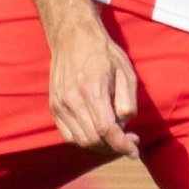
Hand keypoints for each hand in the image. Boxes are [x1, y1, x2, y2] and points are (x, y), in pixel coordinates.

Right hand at [45, 13, 141, 155]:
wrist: (73, 37)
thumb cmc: (104, 53)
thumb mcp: (126, 72)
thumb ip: (127, 101)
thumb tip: (124, 125)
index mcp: (91, 90)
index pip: (106, 130)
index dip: (122, 146)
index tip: (134, 151)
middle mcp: (71, 100)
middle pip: (93, 140)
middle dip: (114, 147)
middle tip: (130, 140)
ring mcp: (59, 105)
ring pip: (80, 141)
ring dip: (100, 146)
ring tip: (115, 136)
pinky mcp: (54, 107)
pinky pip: (68, 135)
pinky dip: (84, 140)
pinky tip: (97, 131)